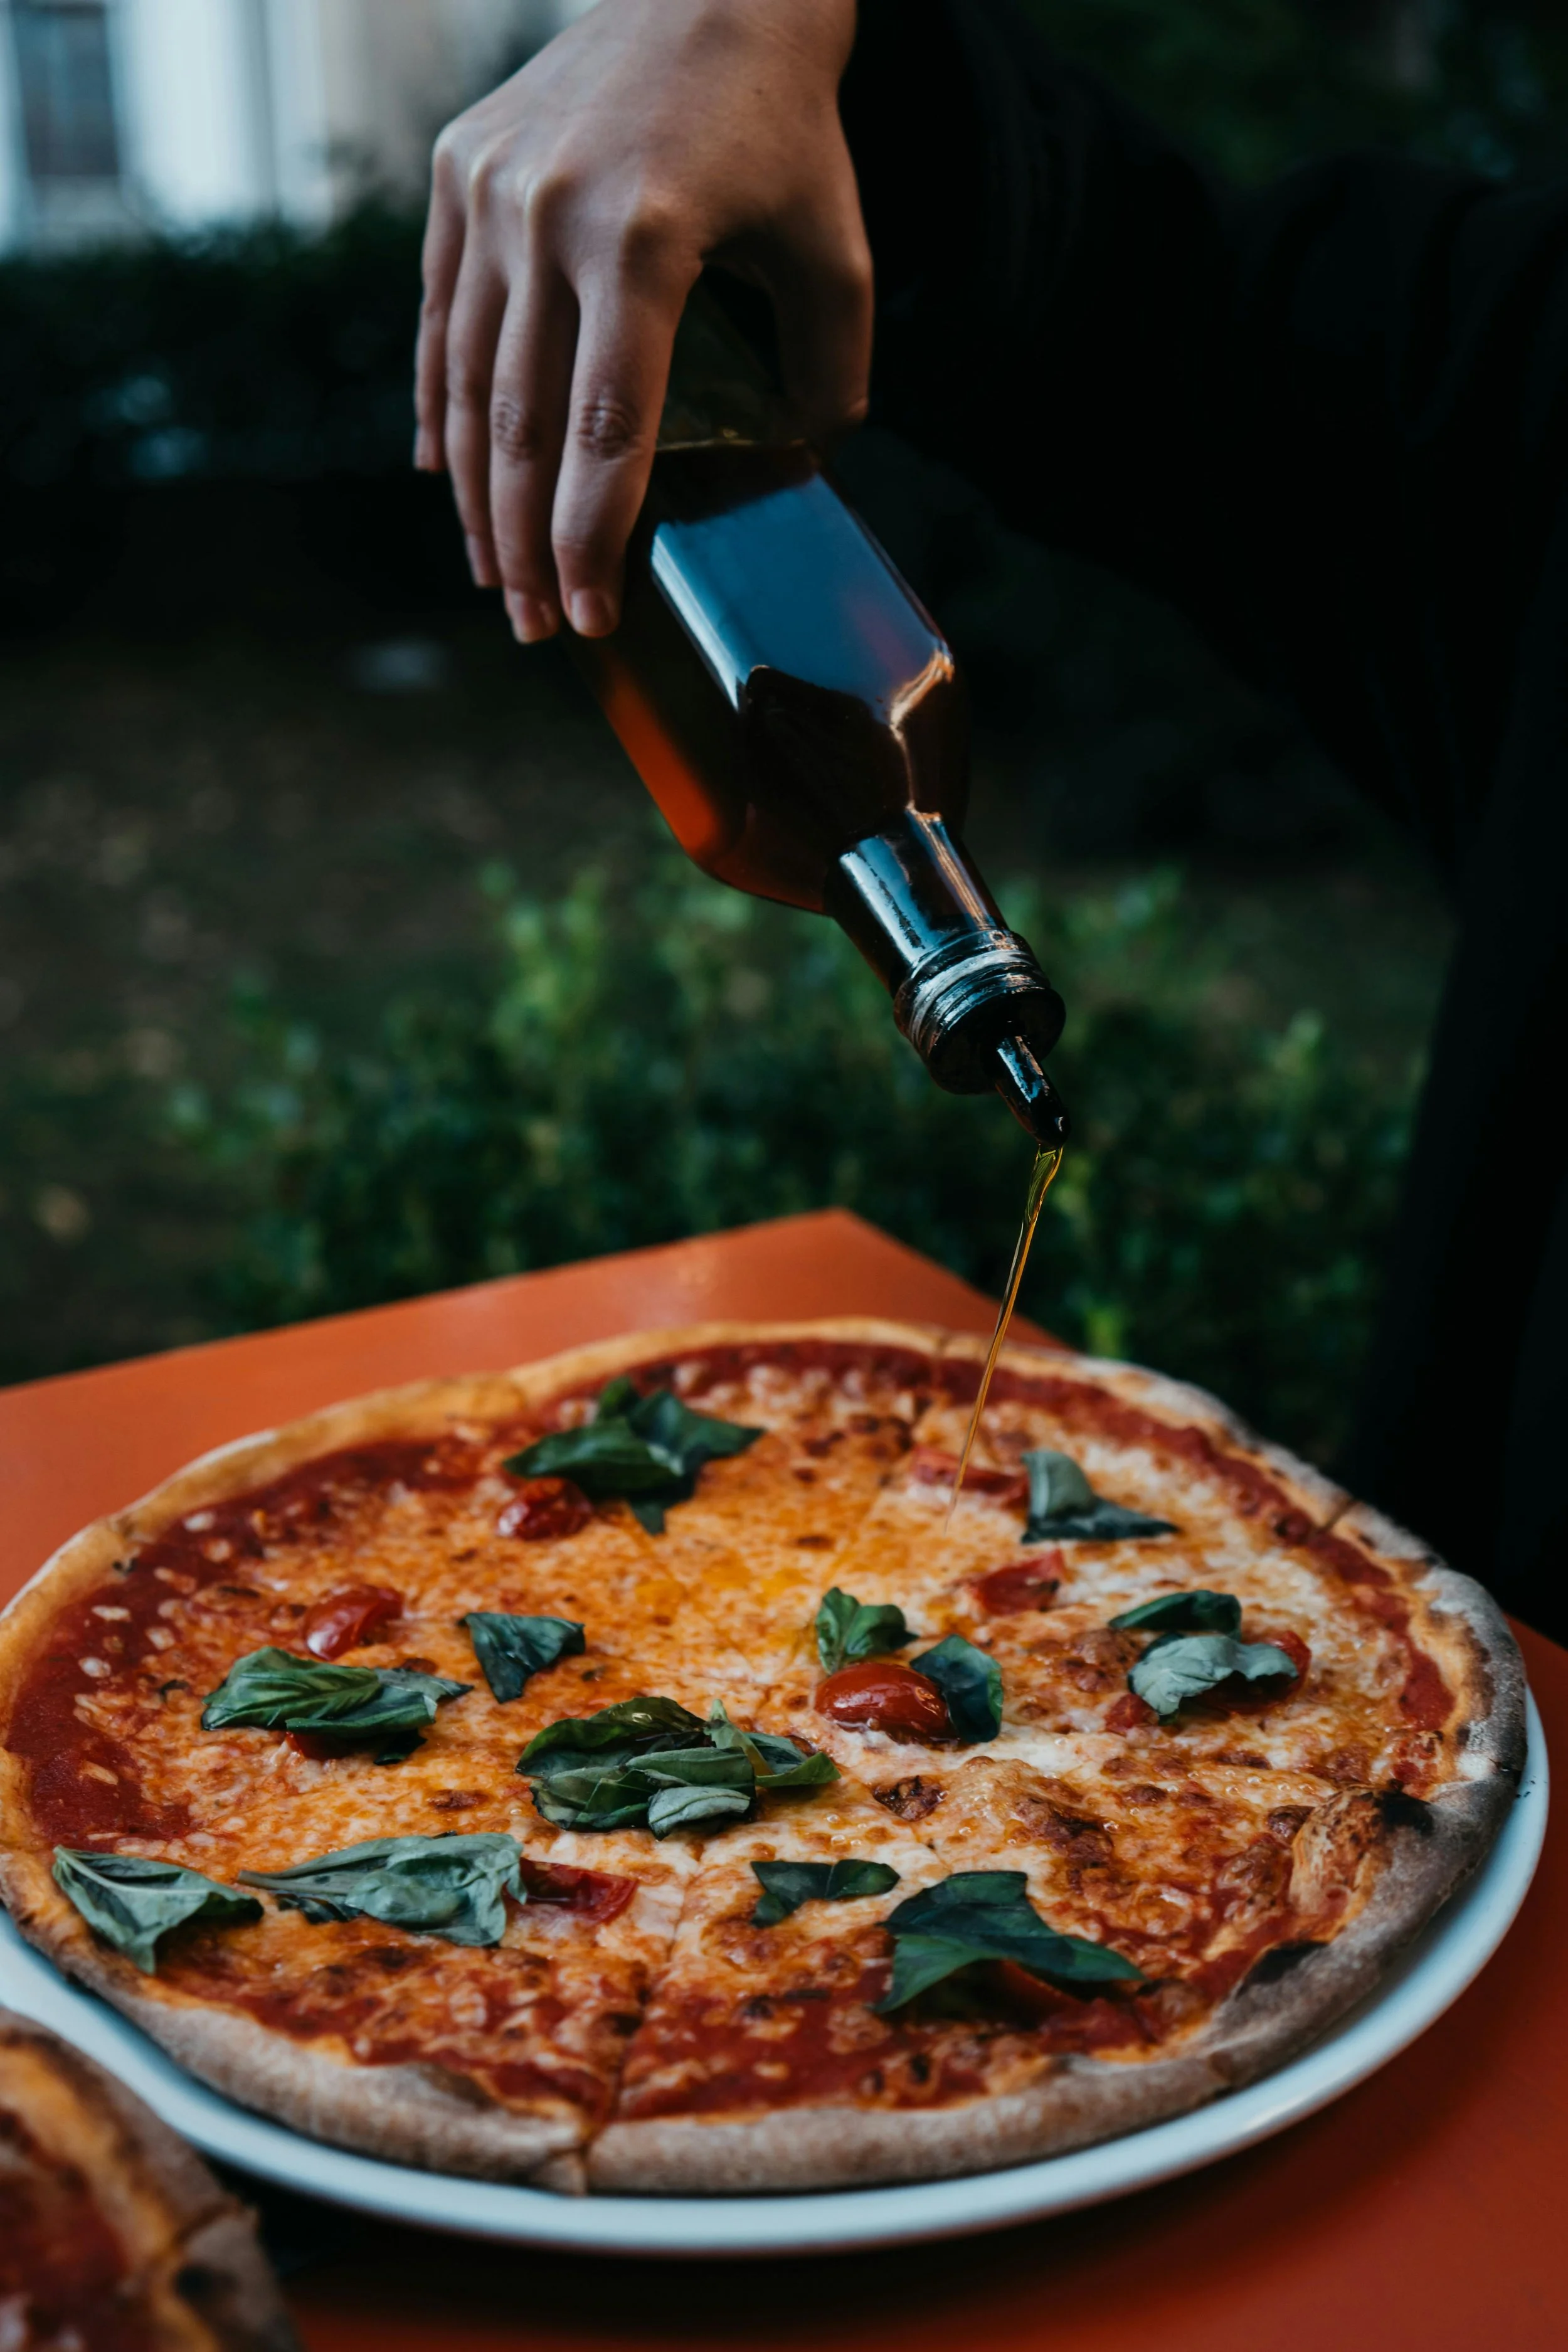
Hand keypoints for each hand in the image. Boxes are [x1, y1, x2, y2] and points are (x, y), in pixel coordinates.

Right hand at [414, 0, 869, 643]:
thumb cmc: (784, 123)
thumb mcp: (838, 249)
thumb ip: (832, 371)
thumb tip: (805, 465)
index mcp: (644, 240)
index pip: (608, 428)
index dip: (593, 538)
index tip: (592, 616)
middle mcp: (547, 216)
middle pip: (521, 424)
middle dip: (526, 544)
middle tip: (538, 628)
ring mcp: (489, 191)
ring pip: (467, 382)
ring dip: (476, 496)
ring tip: (495, 577)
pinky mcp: (459, 171)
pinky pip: (442, 318)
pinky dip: (441, 405)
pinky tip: (447, 477)